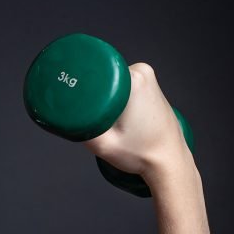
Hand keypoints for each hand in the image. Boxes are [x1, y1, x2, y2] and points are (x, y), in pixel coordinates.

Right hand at [83, 61, 188, 178]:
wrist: (169, 162)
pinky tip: (119, 120)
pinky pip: (123, 86)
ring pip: (112, 82)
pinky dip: (116, 101)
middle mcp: (143, 72)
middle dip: (94, 99)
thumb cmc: (142, 153)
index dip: (81, 89)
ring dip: (105, 100)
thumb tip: (63, 120)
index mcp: (134, 79)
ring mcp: (148, 78)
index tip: (78, 109)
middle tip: (101, 124)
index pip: (94, 71)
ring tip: (113, 124)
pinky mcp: (150, 87)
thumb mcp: (104, 146)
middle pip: (102, 77)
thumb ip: (81, 131)